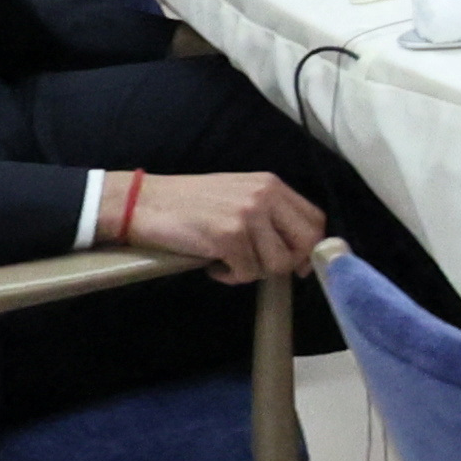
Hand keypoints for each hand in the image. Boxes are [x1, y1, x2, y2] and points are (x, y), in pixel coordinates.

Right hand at [124, 169, 326, 282]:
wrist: (145, 202)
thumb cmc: (191, 203)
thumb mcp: (239, 194)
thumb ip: (270, 213)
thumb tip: (297, 250)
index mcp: (271, 184)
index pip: (315, 219)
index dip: (311, 247)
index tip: (297, 264)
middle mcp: (265, 195)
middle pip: (305, 243)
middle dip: (288, 264)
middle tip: (261, 268)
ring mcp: (248, 215)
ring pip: (276, 263)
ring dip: (253, 272)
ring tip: (229, 262)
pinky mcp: (228, 236)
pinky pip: (247, 272)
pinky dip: (230, 276)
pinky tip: (214, 266)